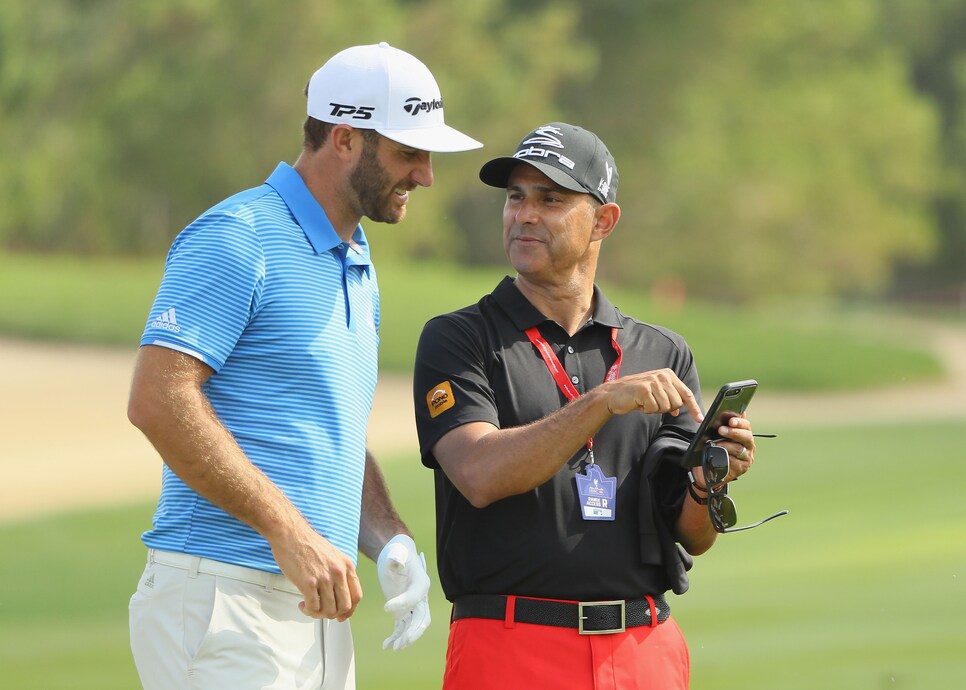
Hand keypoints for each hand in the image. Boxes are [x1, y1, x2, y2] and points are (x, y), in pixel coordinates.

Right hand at [270, 523, 362, 620]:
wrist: (291, 534)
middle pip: (344, 606)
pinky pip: (313, 607)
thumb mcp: (333, 555)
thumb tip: (337, 593)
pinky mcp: (309, 583)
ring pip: (329, 610)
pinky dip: (308, 611)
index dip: (350, 610)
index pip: (356, 595)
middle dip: (333, 614)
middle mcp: (339, 572)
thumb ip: (338, 572)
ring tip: (310, 607)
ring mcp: (324, 578)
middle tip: (322, 612)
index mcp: (347, 565)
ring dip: (318, 614)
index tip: (342, 615)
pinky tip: (302, 605)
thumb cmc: (307, 543)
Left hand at [377, 534, 430, 650]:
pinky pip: (402, 627)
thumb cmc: (398, 553)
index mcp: (421, 583)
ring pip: (414, 626)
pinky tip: (386, 645)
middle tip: (401, 642)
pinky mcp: (404, 611)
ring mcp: (413, 606)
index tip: (385, 607)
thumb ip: (397, 558)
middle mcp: (421, 597)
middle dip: (412, 632)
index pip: (415, 597)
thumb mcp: (396, 554)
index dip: (402, 603)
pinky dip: (396, 636)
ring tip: (393, 647)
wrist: (396, 556)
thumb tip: (395, 561)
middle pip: (422, 618)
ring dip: (405, 638)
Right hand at [603, 368, 702, 421]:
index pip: (686, 393)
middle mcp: (662, 375)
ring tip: (644, 402)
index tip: (699, 419)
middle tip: (652, 404)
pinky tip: (639, 403)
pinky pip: (654, 409)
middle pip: (676, 403)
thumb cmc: (635, 394)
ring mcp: (653, 381)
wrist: (613, 394)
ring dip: (655, 409)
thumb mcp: (655, 393)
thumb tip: (679, 410)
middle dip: (665, 408)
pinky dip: (646, 410)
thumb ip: (669, 398)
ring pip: (666, 407)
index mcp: (667, 374)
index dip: (693, 408)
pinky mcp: (644, 390)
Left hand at [716, 415, 755, 481]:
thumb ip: (728, 424)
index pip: (746, 426)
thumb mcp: (720, 435)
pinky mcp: (740, 469)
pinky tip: (717, 455)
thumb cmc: (718, 447)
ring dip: (726, 445)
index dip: (739, 422)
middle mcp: (749, 446)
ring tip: (715, 443)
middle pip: (746, 437)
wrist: (711, 467)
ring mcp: (746, 458)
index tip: (730, 420)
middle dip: (733, 432)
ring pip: (739, 449)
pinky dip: (725, 458)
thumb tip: (739, 411)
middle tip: (721, 430)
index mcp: (745, 435)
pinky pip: (734, 462)